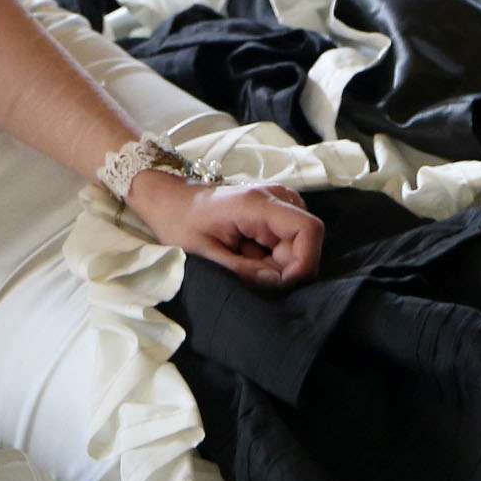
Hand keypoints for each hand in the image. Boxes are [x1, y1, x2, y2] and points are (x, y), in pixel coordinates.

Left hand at [131, 172, 321, 287]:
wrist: (172, 200)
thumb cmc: (181, 222)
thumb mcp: (204, 253)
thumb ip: (242, 270)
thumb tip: (277, 282)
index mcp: (258, 204)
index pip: (308, 229)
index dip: (304, 262)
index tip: (280, 283)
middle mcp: (276, 198)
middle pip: (305, 242)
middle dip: (285, 268)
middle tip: (250, 274)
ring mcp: (279, 202)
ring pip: (298, 245)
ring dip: (277, 264)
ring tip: (242, 260)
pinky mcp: (276, 211)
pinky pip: (288, 242)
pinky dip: (272, 257)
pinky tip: (246, 254)